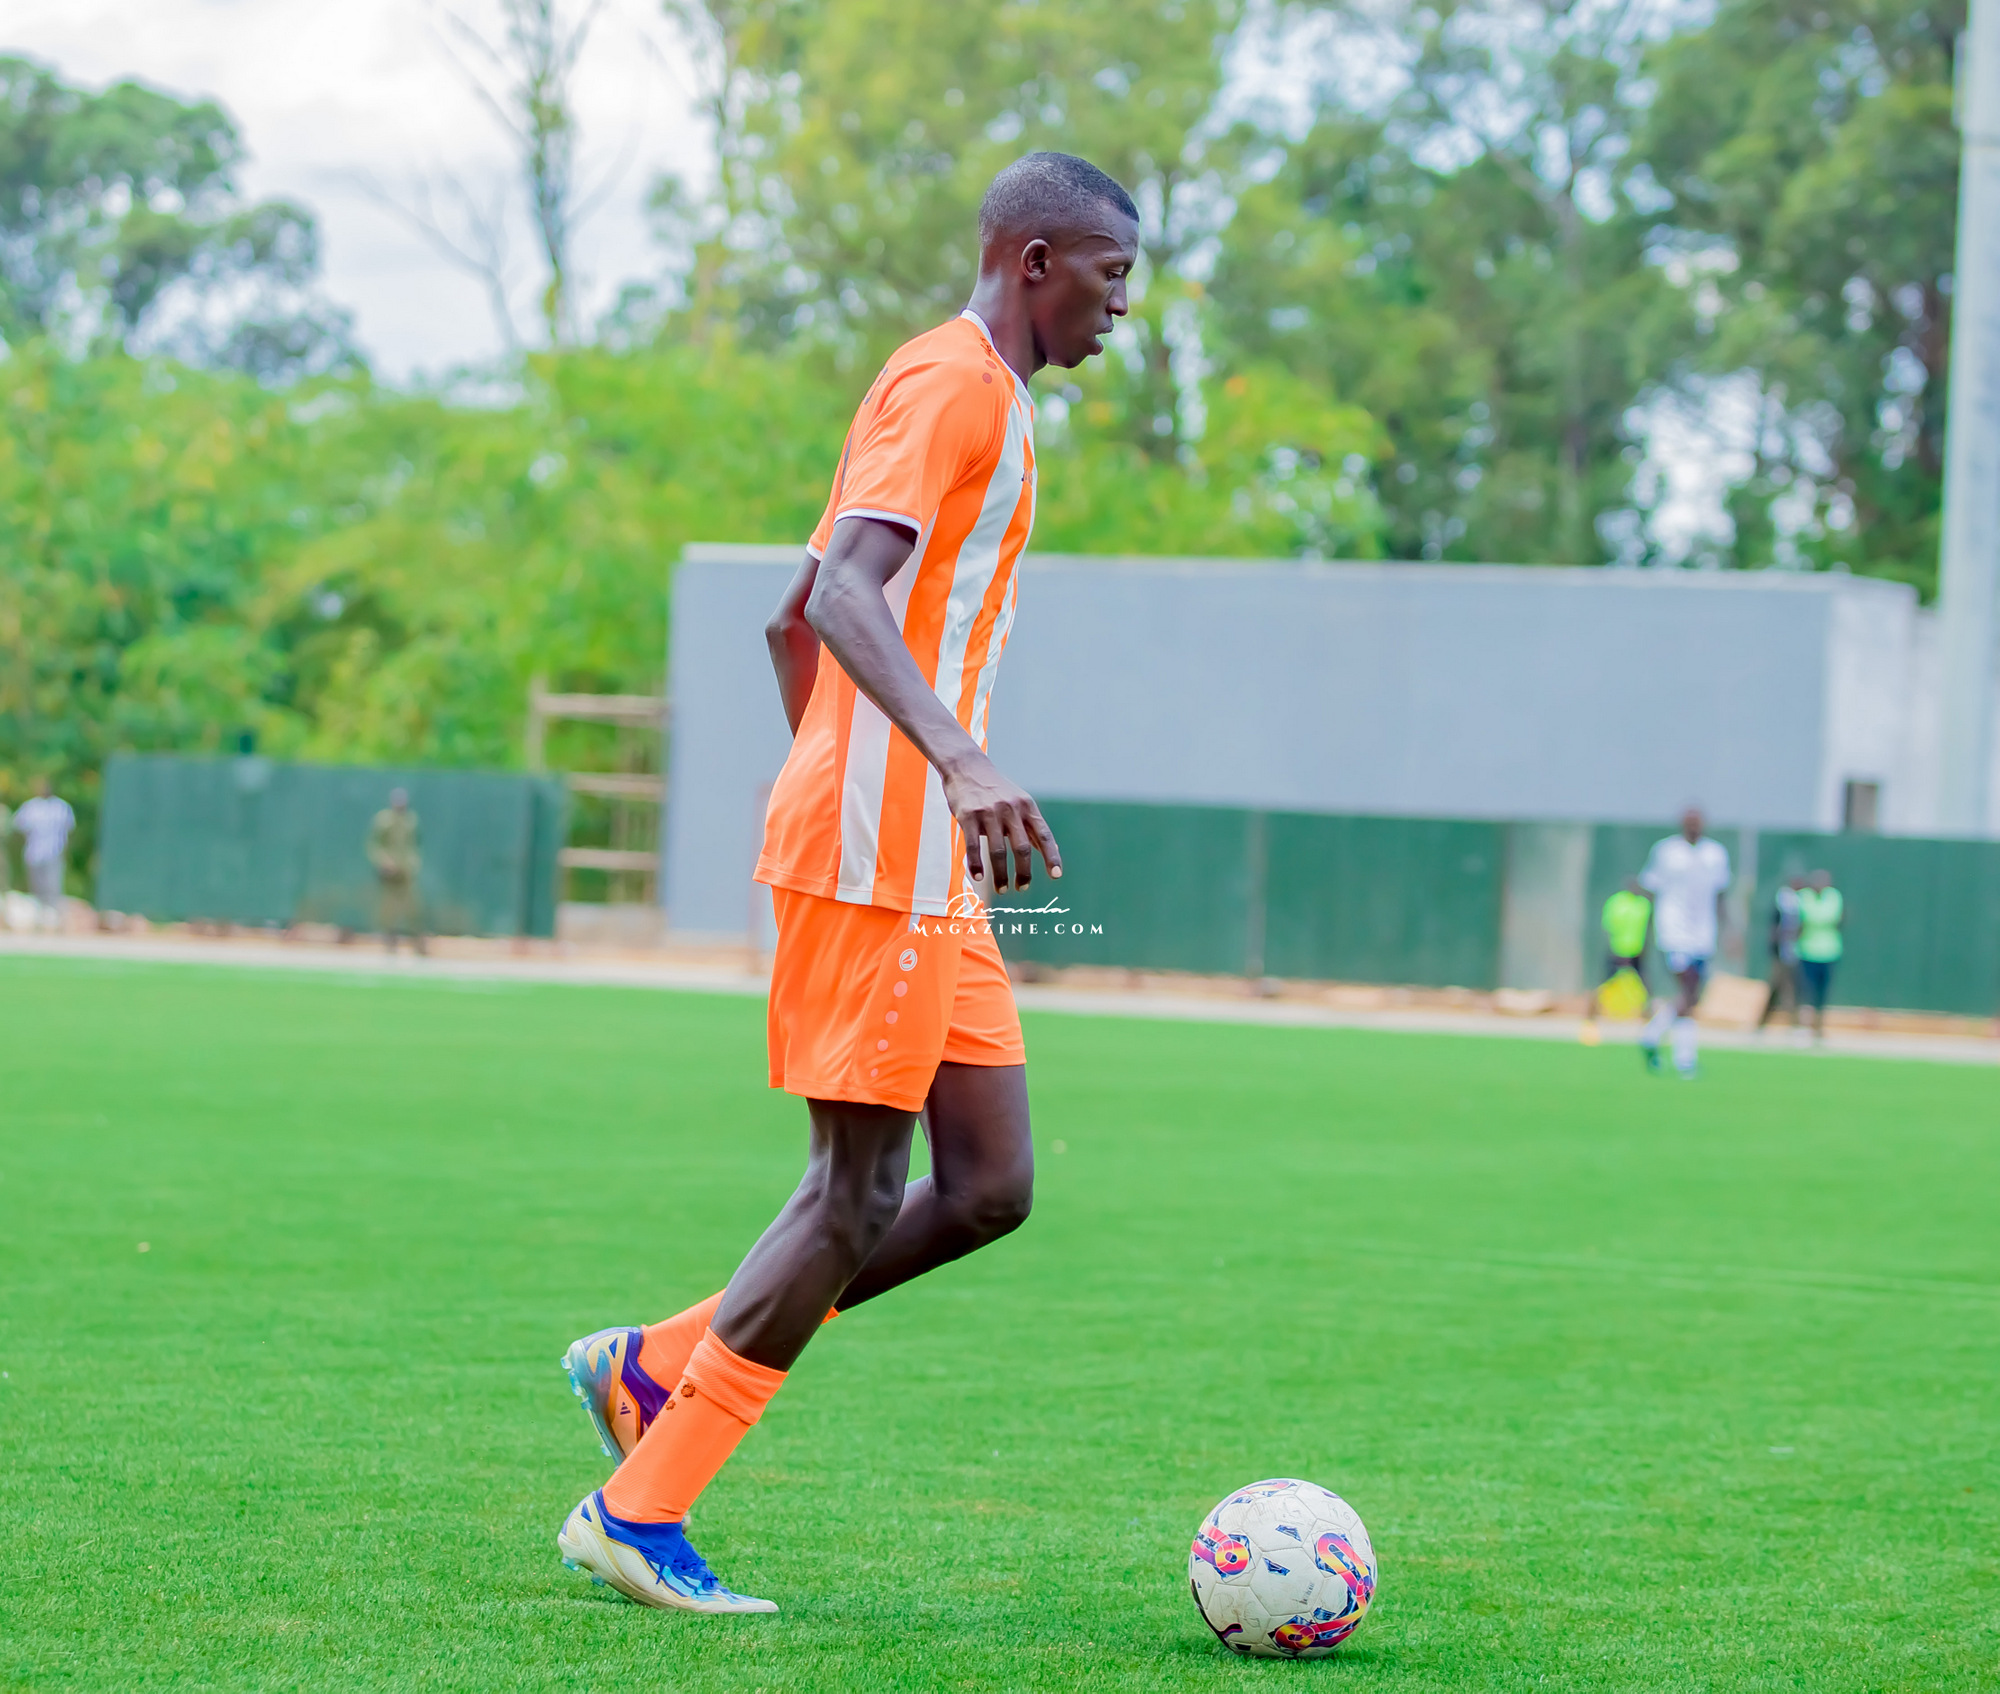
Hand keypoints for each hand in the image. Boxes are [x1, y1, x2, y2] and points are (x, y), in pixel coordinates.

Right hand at [940, 749, 1060, 893]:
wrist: (966, 767)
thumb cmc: (996, 790)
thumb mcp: (1020, 802)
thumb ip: (1032, 826)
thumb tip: (1051, 850)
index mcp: (1027, 807)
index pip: (1043, 835)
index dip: (1051, 856)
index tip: (1055, 875)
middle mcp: (1010, 809)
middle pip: (1022, 848)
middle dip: (1024, 872)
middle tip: (1022, 888)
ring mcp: (988, 812)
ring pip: (997, 851)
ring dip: (1001, 875)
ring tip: (1002, 889)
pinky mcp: (968, 816)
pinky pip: (973, 846)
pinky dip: (976, 865)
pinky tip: (979, 877)